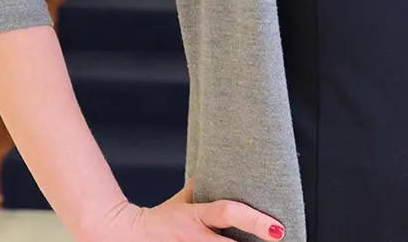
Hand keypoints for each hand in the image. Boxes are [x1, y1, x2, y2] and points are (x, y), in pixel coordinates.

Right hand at [85, 177, 286, 241]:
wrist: (127, 236)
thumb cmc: (158, 220)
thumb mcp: (181, 202)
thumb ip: (201, 191)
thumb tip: (219, 173)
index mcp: (195, 218)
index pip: (227, 214)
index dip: (254, 221)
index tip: (276, 228)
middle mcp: (197, 240)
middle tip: (280, 238)